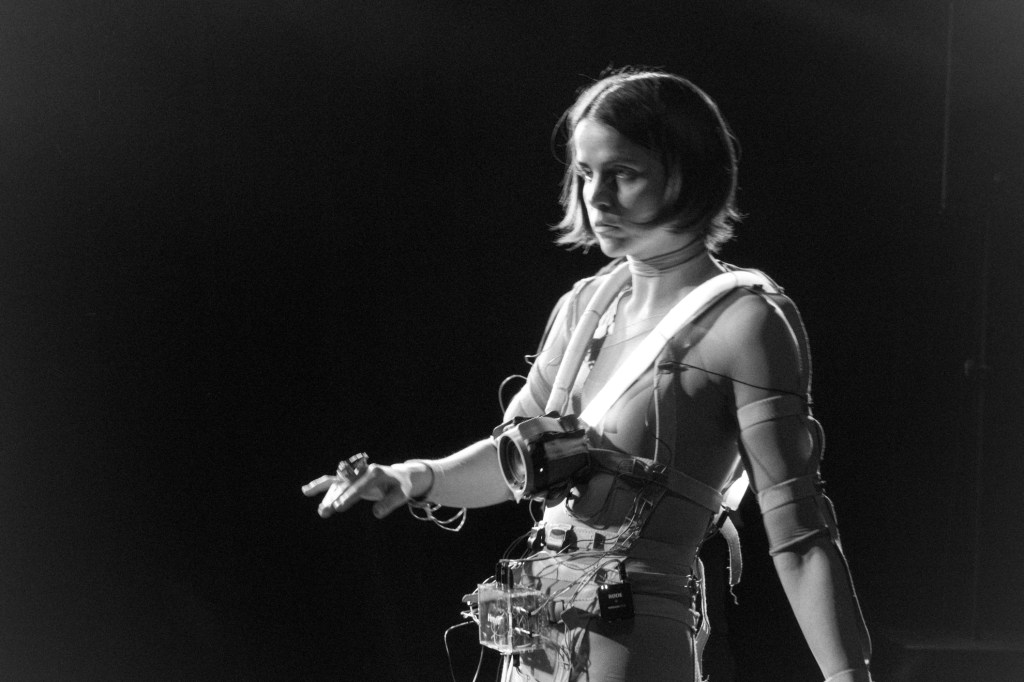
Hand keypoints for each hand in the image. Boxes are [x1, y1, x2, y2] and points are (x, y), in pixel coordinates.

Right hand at [301, 463, 417, 518]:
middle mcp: (363, 470)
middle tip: (325, 512)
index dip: (349, 496)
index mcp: (376, 473)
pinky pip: (334, 481)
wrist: (400, 476)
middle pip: (346, 485)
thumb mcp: (401, 495)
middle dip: (335, 498)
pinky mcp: (350, 478)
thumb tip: (376, 514)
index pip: (360, 486)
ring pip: (338, 484)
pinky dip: (321, 485)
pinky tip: (306, 490)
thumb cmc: (401, 487)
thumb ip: (390, 503)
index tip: (339, 506)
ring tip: (321, 512)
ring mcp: (355, 473)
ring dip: (328, 497)